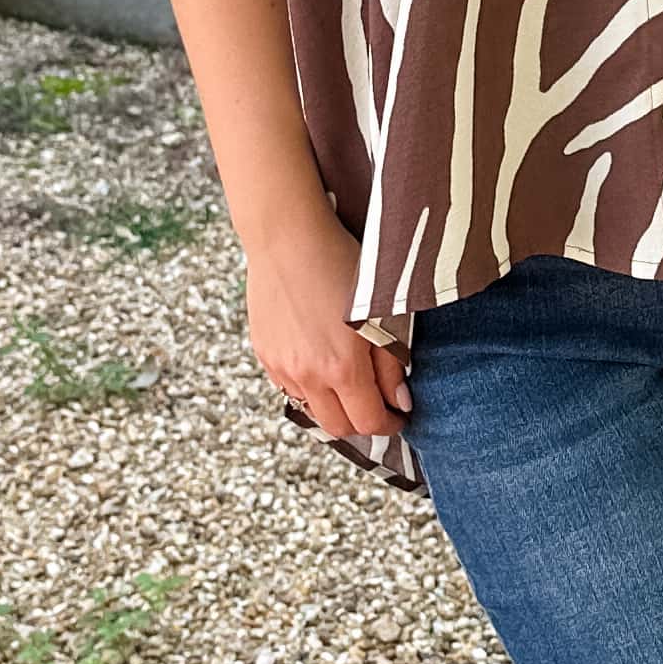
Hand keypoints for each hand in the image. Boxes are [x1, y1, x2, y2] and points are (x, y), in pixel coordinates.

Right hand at [242, 200, 410, 441]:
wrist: (287, 237)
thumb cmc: (340, 264)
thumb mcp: (382, 312)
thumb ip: (392, 363)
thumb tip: (398, 400)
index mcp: (343, 368)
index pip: (369, 423)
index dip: (389, 423)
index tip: (397, 414)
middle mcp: (308, 375)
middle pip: (337, 427)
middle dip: (360, 422)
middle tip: (375, 402)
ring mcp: (282, 366)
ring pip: (311, 408)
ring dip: (332, 403)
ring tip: (346, 377)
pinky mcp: (264, 353)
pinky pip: (288, 386)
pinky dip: (308, 385)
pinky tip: (319, 358)